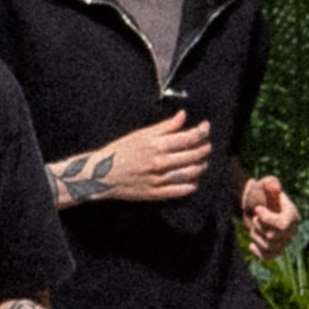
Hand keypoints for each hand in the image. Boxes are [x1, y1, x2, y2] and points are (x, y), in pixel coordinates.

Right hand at [53, 111, 212, 206]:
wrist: (101, 174)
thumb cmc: (121, 151)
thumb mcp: (141, 134)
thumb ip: (165, 127)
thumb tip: (183, 115)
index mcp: (156, 145)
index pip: (189, 138)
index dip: (202, 132)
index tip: (206, 127)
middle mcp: (160, 162)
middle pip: (193, 155)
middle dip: (204, 149)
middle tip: (207, 145)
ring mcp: (158, 179)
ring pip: (189, 173)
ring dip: (200, 167)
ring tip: (202, 162)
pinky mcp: (155, 193)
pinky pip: (180, 191)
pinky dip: (191, 186)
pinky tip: (194, 181)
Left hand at [241, 172, 300, 260]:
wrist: (251, 205)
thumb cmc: (259, 193)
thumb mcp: (264, 184)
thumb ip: (270, 183)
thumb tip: (276, 189)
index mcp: (292, 214)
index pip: (283, 225)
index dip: (268, 220)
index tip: (257, 210)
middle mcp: (292, 230)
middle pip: (273, 237)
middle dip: (259, 227)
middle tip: (255, 217)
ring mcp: (284, 241)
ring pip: (268, 247)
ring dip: (256, 236)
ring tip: (254, 227)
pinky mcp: (276, 250)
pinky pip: (268, 256)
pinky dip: (258, 251)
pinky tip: (252, 244)